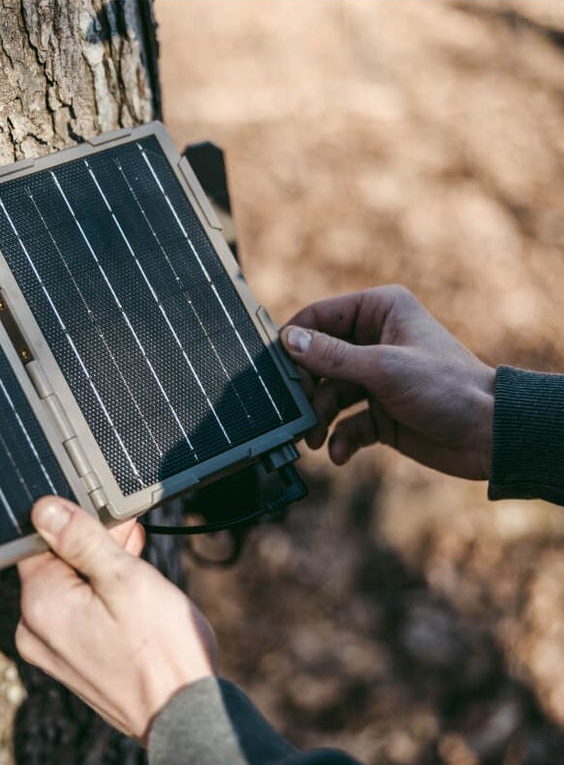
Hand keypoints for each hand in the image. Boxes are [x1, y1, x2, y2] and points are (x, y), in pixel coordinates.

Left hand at [15, 497, 216, 744]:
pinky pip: (78, 611)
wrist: (183, 710)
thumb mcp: (124, 577)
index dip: (76, 522)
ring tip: (136, 556)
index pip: (39, 540)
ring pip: (71, 586)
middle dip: (92, 543)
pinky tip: (130, 585)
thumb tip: (45, 509)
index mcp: (40, 605)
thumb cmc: (159, 648)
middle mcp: (36, 630)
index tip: (109, 519)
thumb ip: (81, 538)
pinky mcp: (73, 659)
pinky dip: (101, 594)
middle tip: (130, 534)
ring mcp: (53, 649)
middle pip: (56, 563)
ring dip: (101, 567)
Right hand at [281, 285, 495, 479]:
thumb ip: (332, 357)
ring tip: (312, 438)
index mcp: (380, 312)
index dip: (295, 340)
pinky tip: (339, 452)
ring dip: (318, 417)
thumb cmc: (449, 388)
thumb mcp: (384, 369)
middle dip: (306, 388)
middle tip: (294, 410)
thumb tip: (289, 341)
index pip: (320, 316)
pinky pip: (346, 422)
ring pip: (328, 394)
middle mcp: (374, 340)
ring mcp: (375, 378)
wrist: (489, 436)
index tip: (275, 367)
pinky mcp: (379, 411)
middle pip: (318, 359)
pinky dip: (339, 437)